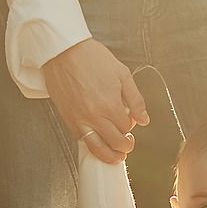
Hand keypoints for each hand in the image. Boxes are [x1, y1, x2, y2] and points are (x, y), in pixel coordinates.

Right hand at [43, 38, 149, 163]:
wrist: (62, 50)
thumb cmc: (90, 57)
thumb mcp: (122, 74)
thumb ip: (135, 100)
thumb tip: (144, 119)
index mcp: (111, 104)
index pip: (127, 128)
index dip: (131, 126)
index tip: (130, 120)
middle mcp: (95, 116)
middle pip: (116, 142)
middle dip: (126, 145)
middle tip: (128, 143)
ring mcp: (80, 120)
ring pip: (98, 149)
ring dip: (111, 156)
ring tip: (117, 157)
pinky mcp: (68, 119)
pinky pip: (82, 141)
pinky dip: (92, 146)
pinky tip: (98, 145)